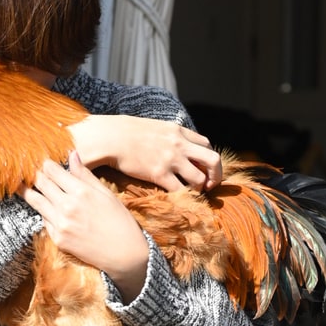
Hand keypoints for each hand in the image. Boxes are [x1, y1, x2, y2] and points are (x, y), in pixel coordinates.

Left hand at [21, 152, 149, 301]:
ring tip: (23, 185)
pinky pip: (43, 220)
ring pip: (35, 201)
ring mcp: (60, 224)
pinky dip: (43, 211)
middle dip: (35, 175)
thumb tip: (72, 155)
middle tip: (30, 171)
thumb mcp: (106, 193)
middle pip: (40, 183)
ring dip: (29, 191)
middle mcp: (67, 206)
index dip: (45, 164)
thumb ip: (85, 174)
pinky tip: (45, 207)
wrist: (124, 254)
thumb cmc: (120, 221)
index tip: (43, 162)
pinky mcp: (58, 239)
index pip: (52, 170)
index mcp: (81, 191)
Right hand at [70, 114, 221, 191]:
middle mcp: (179, 145)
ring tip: (190, 193)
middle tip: (208, 185)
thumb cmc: (125, 132)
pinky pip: (180, 190)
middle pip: (213, 160)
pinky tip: (176, 199)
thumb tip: (171, 144)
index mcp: (178, 131)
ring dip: (198, 189)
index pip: (206, 144)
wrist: (109, 137)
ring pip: (200, 179)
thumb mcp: (154, 127)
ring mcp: (171, 160)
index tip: (202, 168)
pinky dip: (182, 197)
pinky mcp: (159, 174)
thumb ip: (167, 135)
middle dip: (215, 176)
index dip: (207, 158)